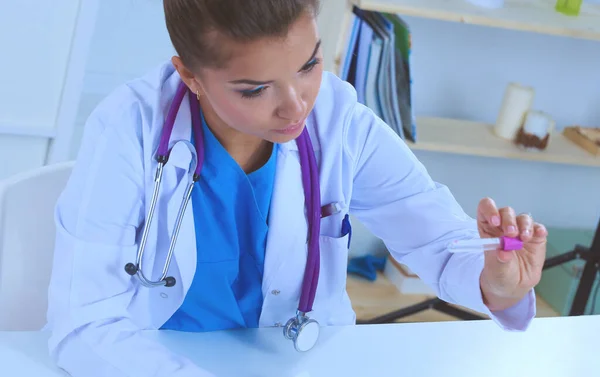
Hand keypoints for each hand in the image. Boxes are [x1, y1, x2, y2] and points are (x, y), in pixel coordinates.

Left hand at [476, 197, 547, 311]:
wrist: (513, 285)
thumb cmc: (499, 273)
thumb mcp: (496, 269)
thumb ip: (499, 260)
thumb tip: (504, 253)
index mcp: (488, 229)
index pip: (485, 208)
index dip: (489, 210)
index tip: (495, 221)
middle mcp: (503, 226)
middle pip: (506, 212)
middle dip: (508, 220)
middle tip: (511, 233)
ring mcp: (520, 230)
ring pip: (523, 218)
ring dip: (524, 226)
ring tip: (524, 239)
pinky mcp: (535, 237)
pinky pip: (538, 228)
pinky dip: (538, 229)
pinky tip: (539, 234)